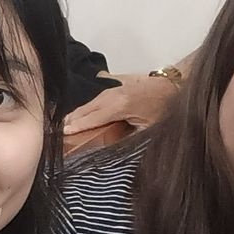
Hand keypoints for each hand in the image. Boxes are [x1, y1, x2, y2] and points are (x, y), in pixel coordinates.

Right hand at [61, 73, 180, 136]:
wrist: (177, 85)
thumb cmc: (165, 110)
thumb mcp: (148, 129)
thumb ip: (129, 138)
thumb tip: (111, 149)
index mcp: (120, 106)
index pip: (92, 118)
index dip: (77, 126)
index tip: (63, 133)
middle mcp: (114, 94)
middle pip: (87, 108)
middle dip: (72, 119)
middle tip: (56, 130)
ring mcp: (116, 87)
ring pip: (92, 101)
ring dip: (79, 112)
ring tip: (66, 123)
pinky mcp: (119, 84)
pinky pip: (99, 96)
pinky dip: (89, 105)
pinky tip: (83, 111)